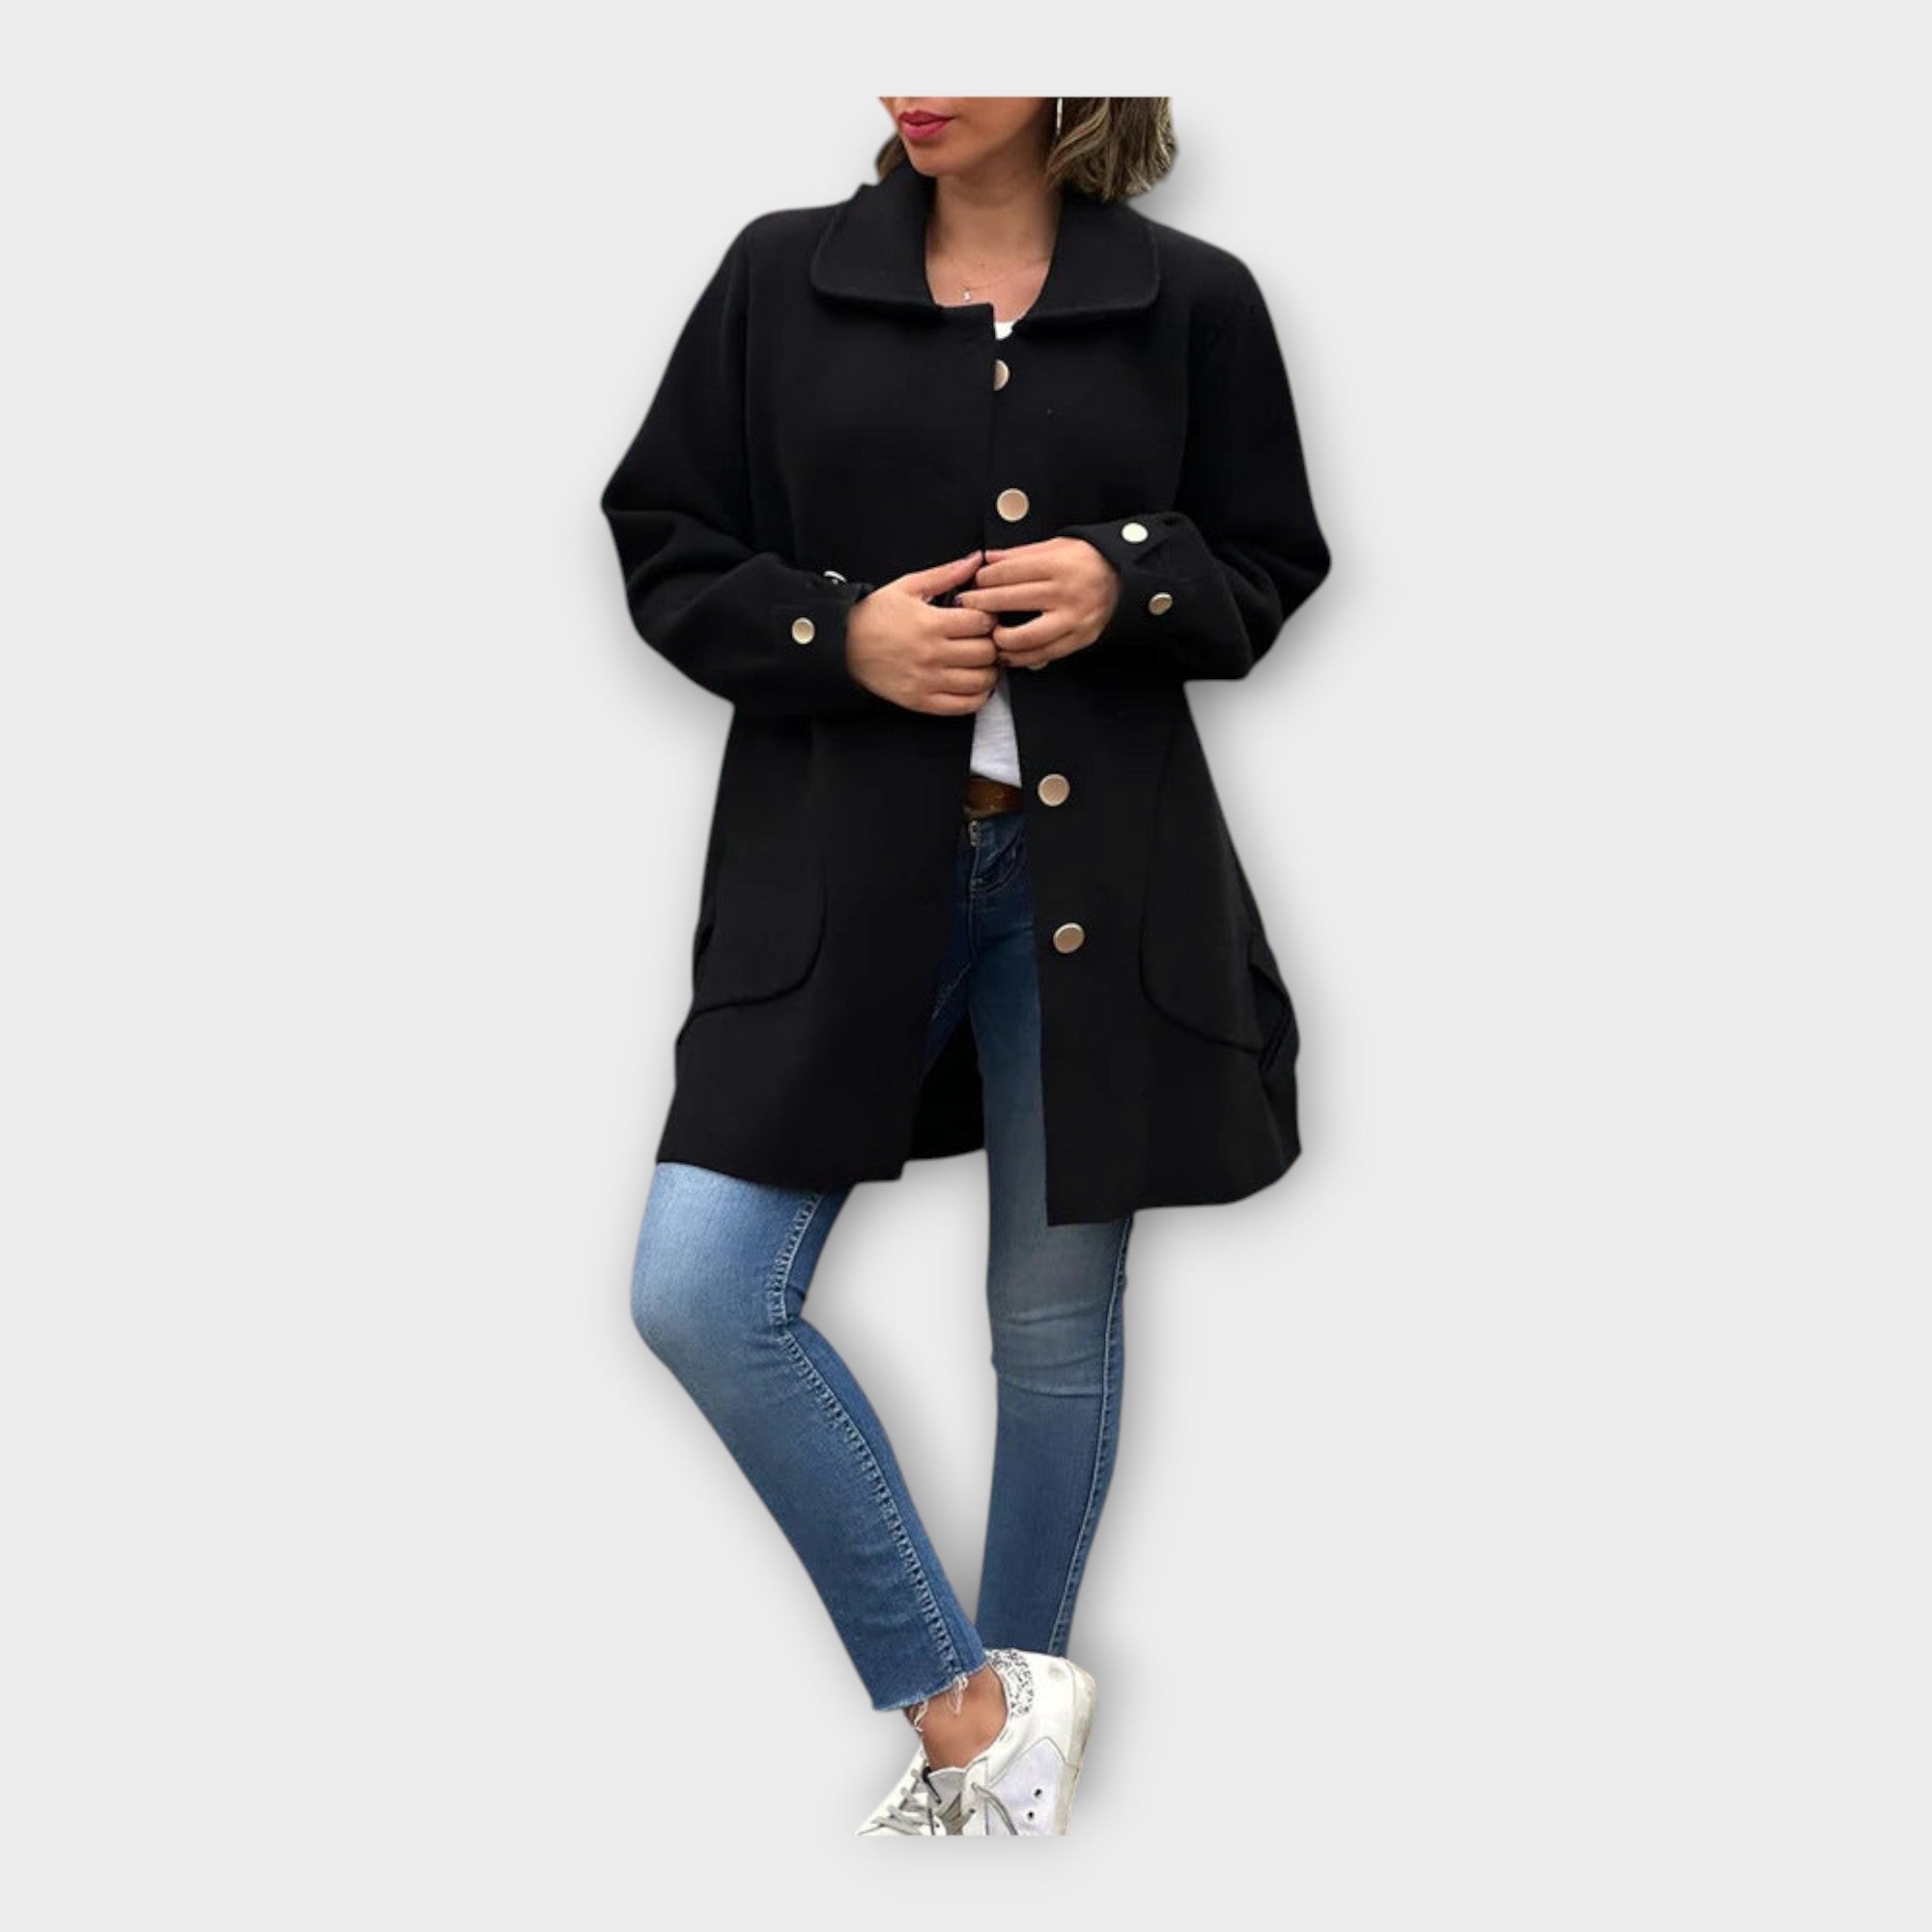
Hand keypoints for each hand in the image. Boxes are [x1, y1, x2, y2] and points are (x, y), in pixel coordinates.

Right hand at [844, 551, 1001, 714]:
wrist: (842, 644)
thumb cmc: (874, 615)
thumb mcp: (908, 586)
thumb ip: (946, 574)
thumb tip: (976, 560)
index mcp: (931, 623)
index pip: (983, 622)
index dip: (990, 617)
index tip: (985, 617)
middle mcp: (932, 655)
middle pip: (986, 653)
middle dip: (992, 643)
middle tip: (986, 639)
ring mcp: (927, 681)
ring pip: (981, 681)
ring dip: (989, 671)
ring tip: (982, 661)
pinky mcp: (921, 701)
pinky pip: (964, 706)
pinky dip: (978, 697)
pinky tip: (974, 684)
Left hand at [953, 537, 1120, 669]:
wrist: (1124, 579)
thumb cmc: (1086, 560)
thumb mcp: (1056, 546)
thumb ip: (1020, 554)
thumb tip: (987, 560)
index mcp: (1058, 565)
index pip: (1010, 573)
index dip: (985, 579)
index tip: (972, 583)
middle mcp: (1066, 593)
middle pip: (1011, 601)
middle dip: (982, 606)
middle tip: (966, 608)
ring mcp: (1073, 620)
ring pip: (1025, 637)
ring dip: (1000, 639)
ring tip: (987, 634)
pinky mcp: (1079, 639)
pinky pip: (1044, 655)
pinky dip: (1021, 657)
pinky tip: (1007, 652)